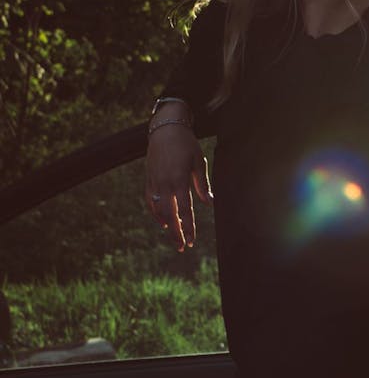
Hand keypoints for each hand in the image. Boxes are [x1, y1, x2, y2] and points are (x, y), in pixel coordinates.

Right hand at [145, 118, 212, 251]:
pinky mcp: (148, 179)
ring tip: (175, 237)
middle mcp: (165, 184)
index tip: (192, 240)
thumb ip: (203, 184)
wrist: (165, 129)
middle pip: (170, 215)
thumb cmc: (186, 144)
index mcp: (179, 180)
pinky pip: (150, 201)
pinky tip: (163, 221)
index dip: (188, 227)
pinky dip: (155, 213)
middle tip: (183, 247)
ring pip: (158, 210)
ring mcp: (154, 183)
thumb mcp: (198, 162)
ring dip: (166, 225)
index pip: (185, 211)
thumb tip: (210, 202)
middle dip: (176, 233)